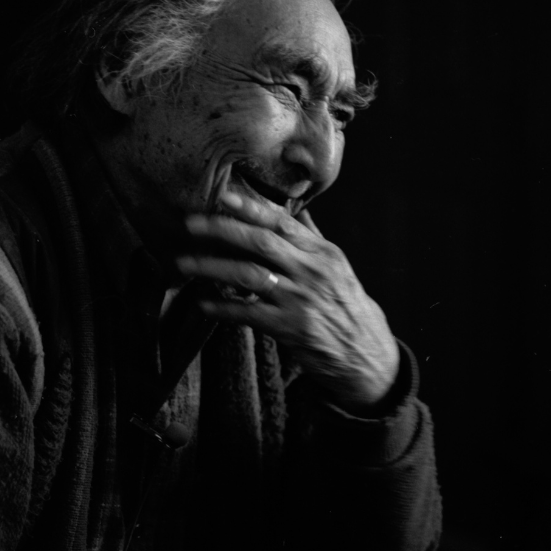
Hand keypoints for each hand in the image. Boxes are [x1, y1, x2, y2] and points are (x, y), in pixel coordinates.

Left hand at [178, 192, 399, 413]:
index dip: (251, 208)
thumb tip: (295, 208)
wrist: (367, 354)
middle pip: (261, 243)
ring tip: (183, 263)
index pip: (283, 222)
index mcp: (322, 253)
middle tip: (189, 223)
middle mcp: (312, 272)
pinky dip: (223, 308)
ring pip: (249, 276)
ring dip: (212, 267)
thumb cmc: (346, 306)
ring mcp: (301, 300)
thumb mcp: (337, 267)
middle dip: (222, 230)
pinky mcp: (291, 329)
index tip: (224, 197)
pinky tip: (203, 304)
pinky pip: (249, 314)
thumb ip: (312, 238)